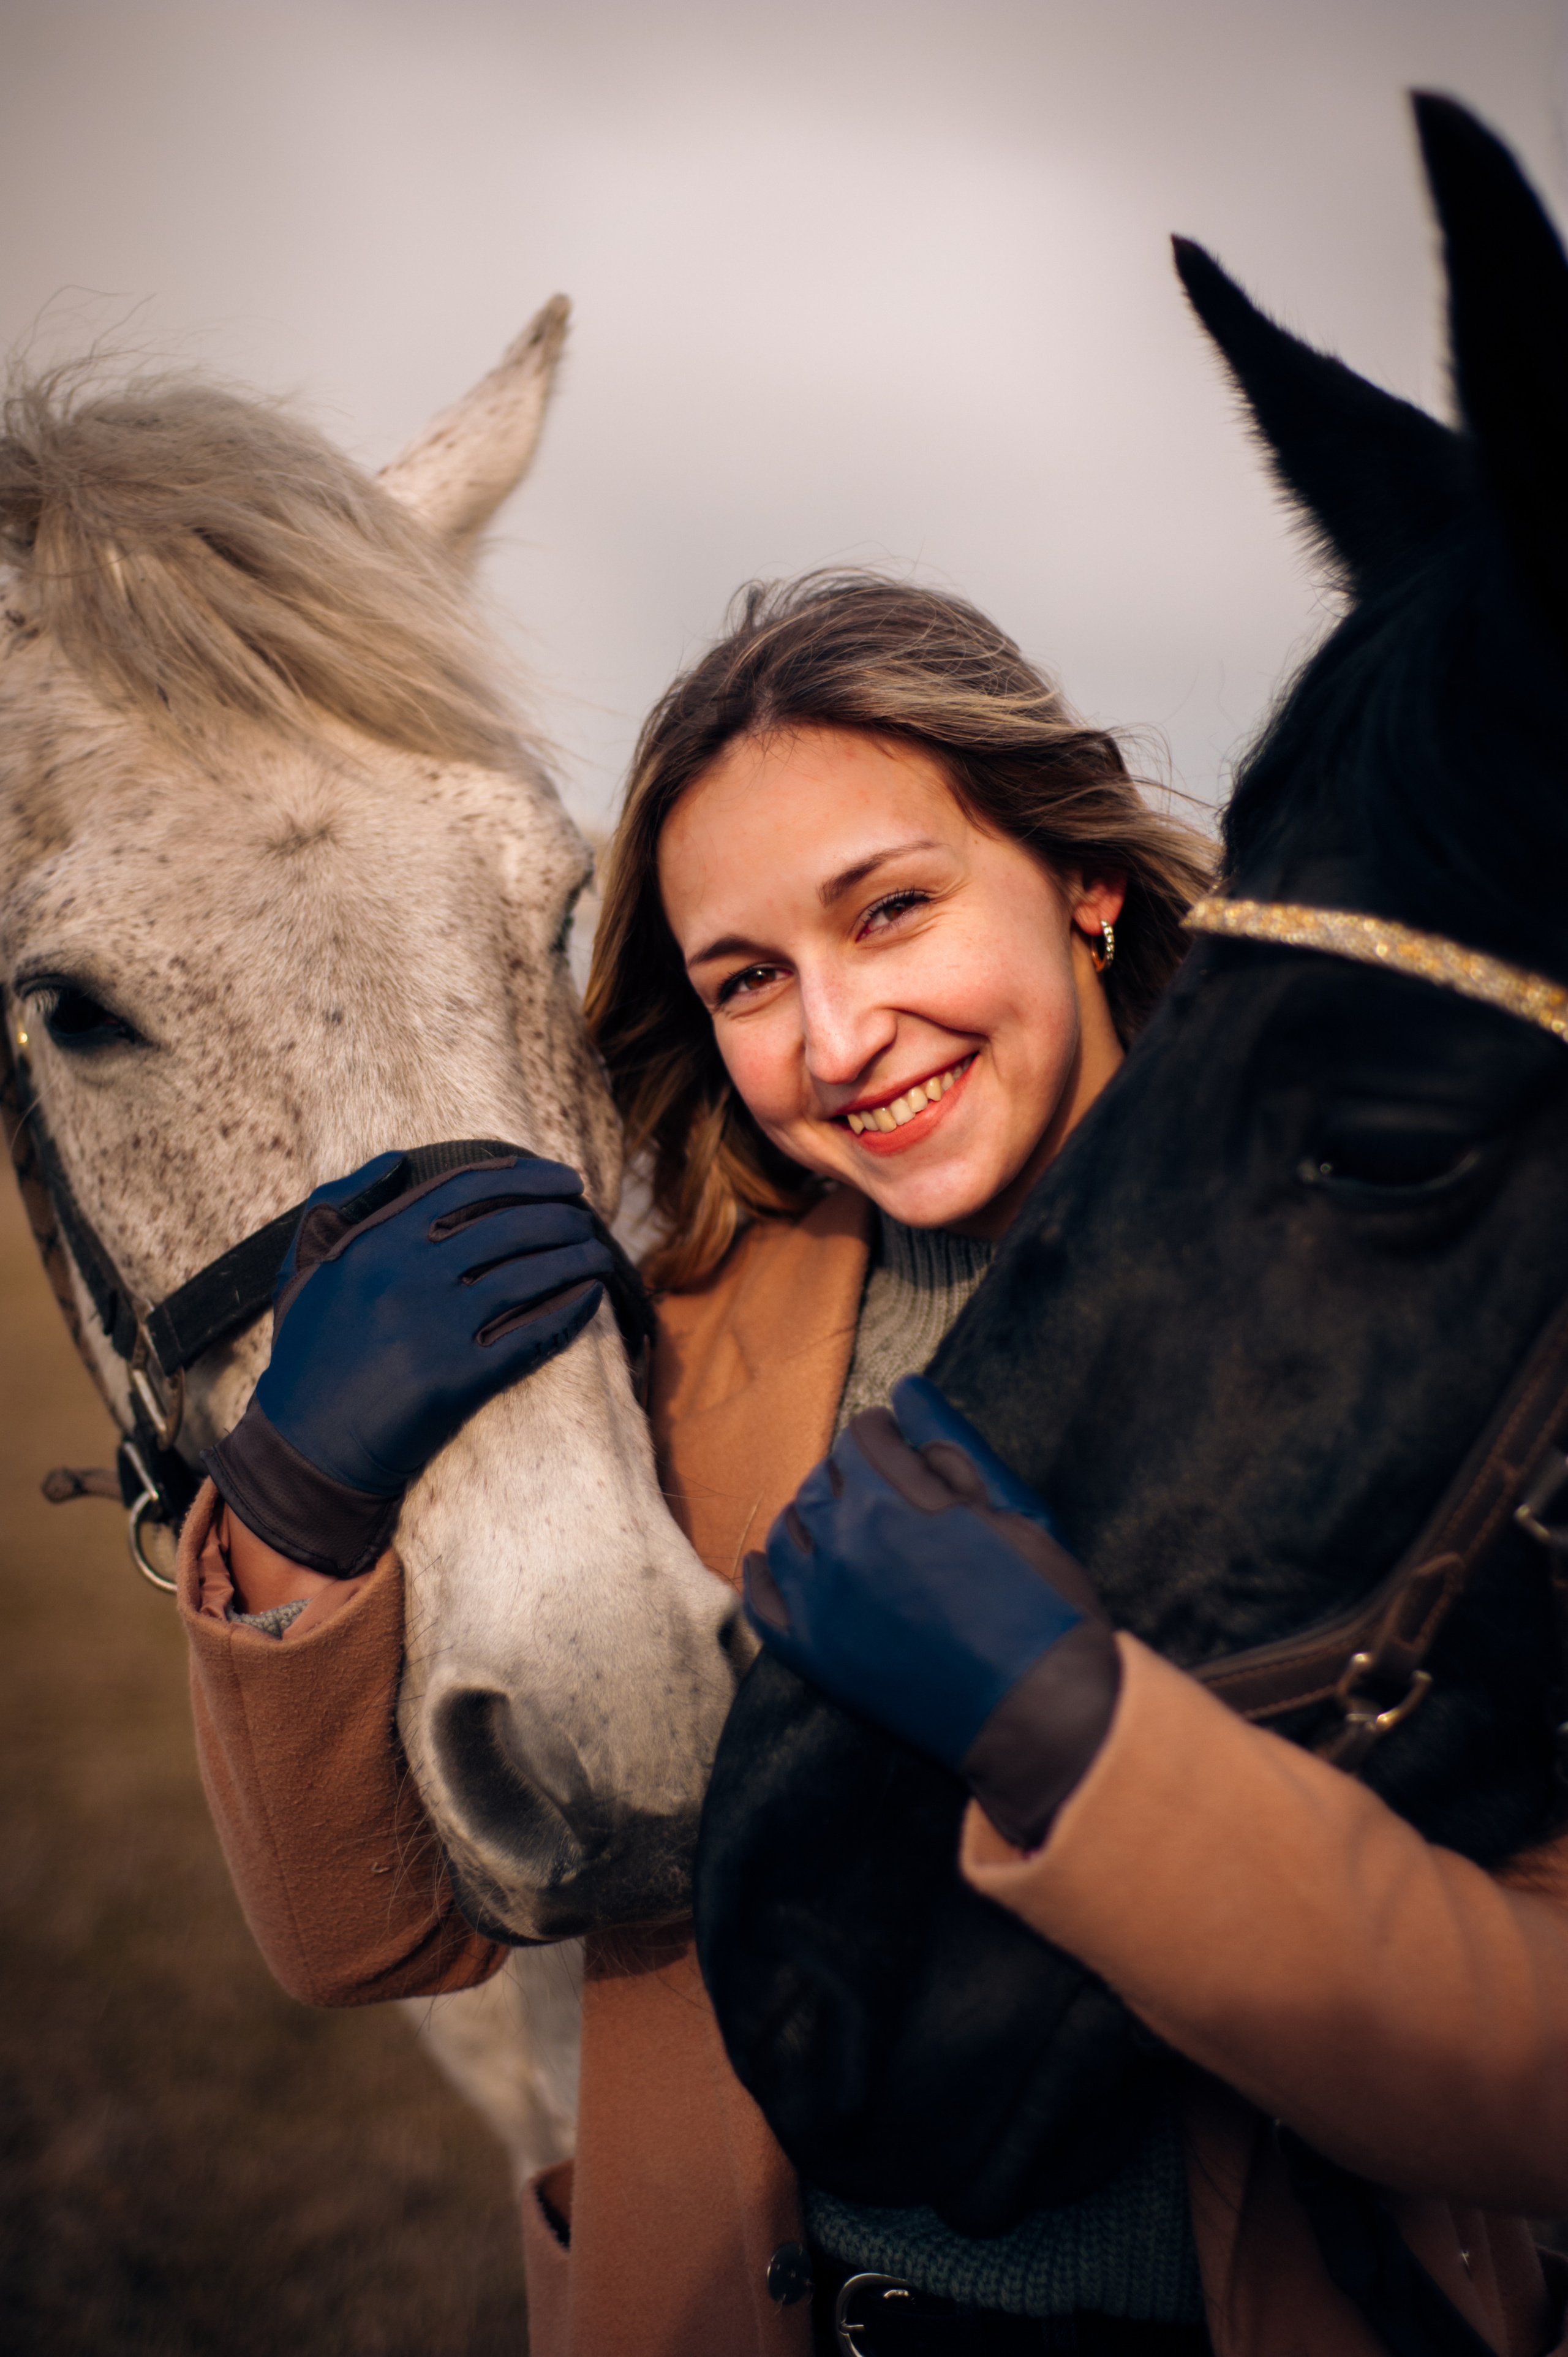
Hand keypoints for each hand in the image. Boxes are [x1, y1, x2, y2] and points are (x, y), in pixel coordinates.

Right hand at [205, 1148, 612, 1573]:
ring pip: (530, 1276)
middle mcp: (408, 1276)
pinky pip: (533, 1335)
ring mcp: (435, 1328)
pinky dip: (571, 1311)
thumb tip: (395, 1161)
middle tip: (589, 1220)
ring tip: (600, 1255)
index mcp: (375, 1242)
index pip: (466, 1186)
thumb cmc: (306, 1357)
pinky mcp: (457, 1380)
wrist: (306, 1449)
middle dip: (562, 1217)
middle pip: (509, 1226)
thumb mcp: (302, 1270)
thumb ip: (337, 1205)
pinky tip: (593, 1298)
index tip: (563, 1180)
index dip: (526, 1175)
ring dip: (576, 1259)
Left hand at [744, 1375, 1120, 1848]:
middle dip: (849, 1474)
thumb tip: (906, 1390)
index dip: (885, 1434)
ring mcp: (821, 1602)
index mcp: (893, 1500)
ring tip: (847, 1528)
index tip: (900, 1447)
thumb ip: (953, 1446)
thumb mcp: (1013, 1510)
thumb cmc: (1041, 1605)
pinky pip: (762, 1601)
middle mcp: (843, 1543)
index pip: (861, 1436)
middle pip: (820, 1480)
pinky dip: (766, 1573)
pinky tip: (782, 1563)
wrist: (1040, 1712)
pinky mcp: (814, 1656)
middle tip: (883, 1491)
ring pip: (786, 1531)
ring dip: (812, 1518)